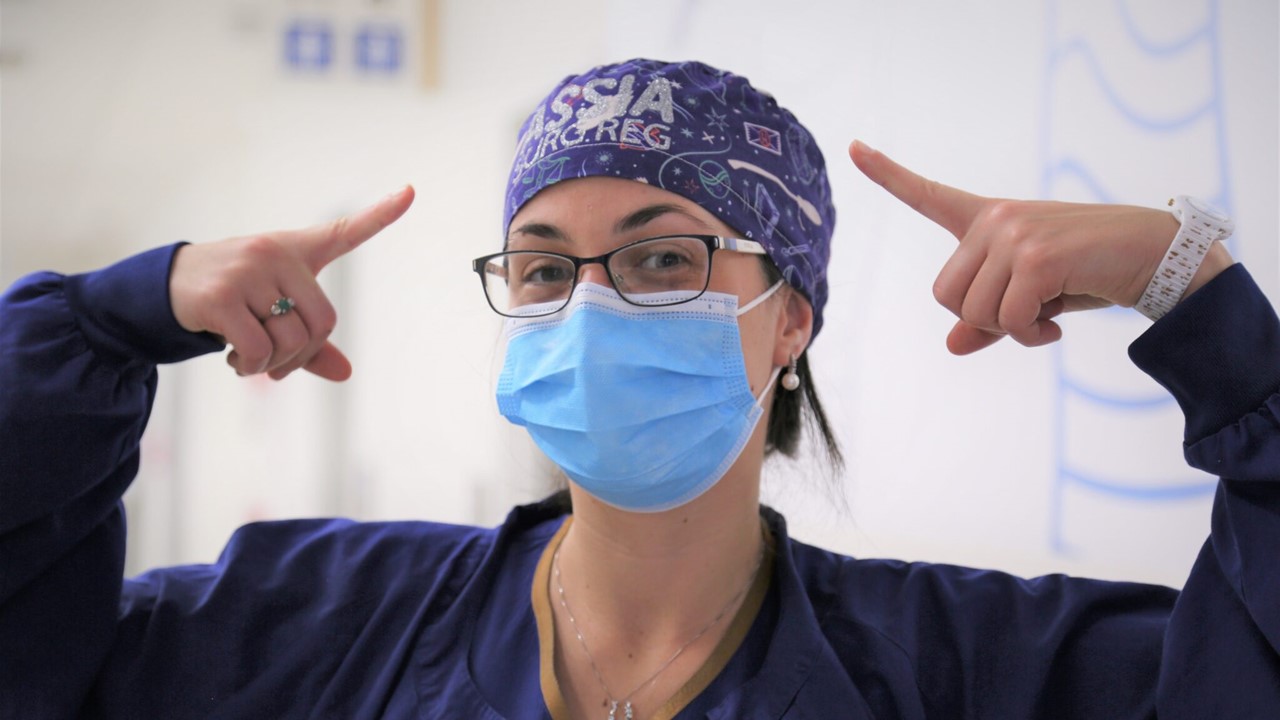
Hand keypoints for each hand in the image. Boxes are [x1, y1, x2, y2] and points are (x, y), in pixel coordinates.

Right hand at [169, 185, 414, 379]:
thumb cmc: (233, 297)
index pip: (345, 230)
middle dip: (302, 355)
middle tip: (277, 364)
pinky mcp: (221, 296)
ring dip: (273, 365)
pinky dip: (252, 367)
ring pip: (290, 340)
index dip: (382, 214)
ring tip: (250, 359)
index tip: (411, 192)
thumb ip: (310, 343)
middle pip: (322, 322)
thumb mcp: (273, 314)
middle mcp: (276, 254)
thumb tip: (346, 373)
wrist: (164, 287)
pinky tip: (235, 360)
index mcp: (296, 251)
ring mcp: (248, 271)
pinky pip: (258, 349)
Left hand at [849, 141, 1231, 354]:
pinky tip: (1055, 325)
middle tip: (1025, 314)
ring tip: (1046, 314)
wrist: (1152, 254)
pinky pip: (1008, 321)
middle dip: (982, 319)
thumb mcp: (1031, 295)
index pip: (928, 194)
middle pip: (945, 295)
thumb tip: (953, 344)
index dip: (887, 174)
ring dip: (1010, 329)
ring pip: (974, 312)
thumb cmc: (1086, 273)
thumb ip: (988, 318)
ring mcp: (1014, 235)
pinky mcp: (1036, 258)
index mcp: (987, 219)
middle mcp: (995, 220)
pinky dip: (1030, 336)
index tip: (853, 148)